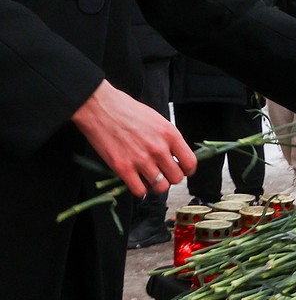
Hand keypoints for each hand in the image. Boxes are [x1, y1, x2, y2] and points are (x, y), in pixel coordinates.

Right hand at [72, 81, 196, 196]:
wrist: (101, 108)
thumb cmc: (129, 111)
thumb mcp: (158, 120)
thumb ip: (168, 139)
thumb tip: (175, 156)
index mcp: (170, 135)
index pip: (190, 163)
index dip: (187, 170)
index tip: (182, 170)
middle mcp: (159, 149)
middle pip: (176, 178)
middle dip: (171, 177)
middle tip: (163, 173)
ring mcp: (141, 160)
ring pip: (161, 187)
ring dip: (156, 185)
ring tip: (150, 178)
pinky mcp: (123, 168)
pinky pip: (140, 191)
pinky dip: (140, 190)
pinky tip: (137, 182)